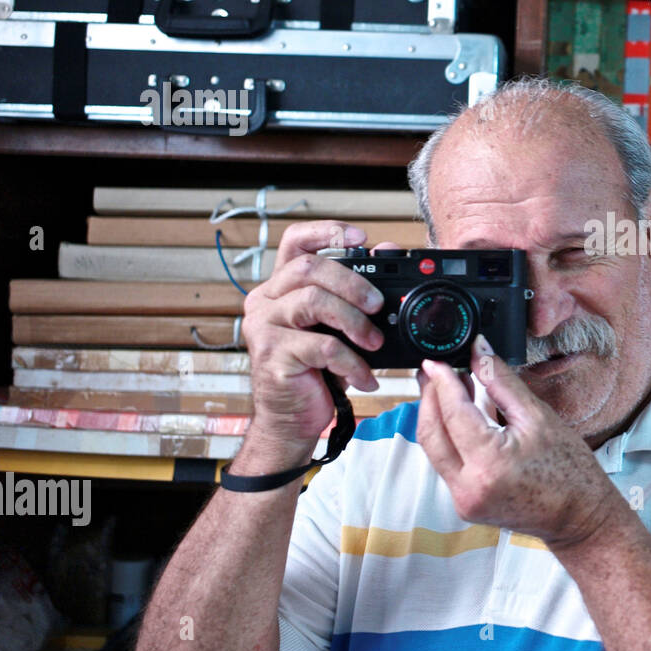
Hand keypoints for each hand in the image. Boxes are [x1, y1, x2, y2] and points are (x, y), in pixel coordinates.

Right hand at [238, 221, 385, 467]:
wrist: (292, 419)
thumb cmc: (316, 371)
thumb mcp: (340, 327)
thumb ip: (358, 291)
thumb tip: (387, 249)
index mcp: (280, 287)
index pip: (294, 242)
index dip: (326, 231)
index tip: (361, 237)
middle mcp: (265, 301)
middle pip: (308, 268)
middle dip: (352, 283)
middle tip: (378, 306)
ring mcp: (263, 327)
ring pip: (313, 302)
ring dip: (354, 321)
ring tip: (373, 342)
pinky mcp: (272, 355)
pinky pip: (321, 347)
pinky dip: (352, 362)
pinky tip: (364, 377)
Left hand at [415, 337, 626, 548]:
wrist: (579, 516)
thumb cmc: (569, 469)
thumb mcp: (537, 416)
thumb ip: (501, 380)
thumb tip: (478, 350)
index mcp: (490, 463)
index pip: (453, 413)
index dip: (442, 382)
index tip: (436, 362)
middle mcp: (469, 487)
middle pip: (431, 433)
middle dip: (428, 398)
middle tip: (432, 371)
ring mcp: (464, 501)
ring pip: (434, 450)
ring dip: (435, 417)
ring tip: (444, 388)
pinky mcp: (465, 505)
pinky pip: (445, 464)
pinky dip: (448, 437)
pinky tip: (457, 417)